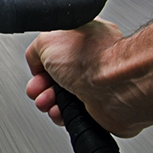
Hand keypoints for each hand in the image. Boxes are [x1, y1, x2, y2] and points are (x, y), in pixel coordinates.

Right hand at [24, 18, 145, 137]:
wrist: (116, 86)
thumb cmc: (94, 58)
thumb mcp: (47, 40)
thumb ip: (35, 49)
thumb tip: (36, 62)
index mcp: (81, 38)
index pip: (52, 51)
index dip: (40, 63)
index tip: (37, 71)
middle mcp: (89, 60)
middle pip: (53, 76)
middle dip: (40, 86)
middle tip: (38, 89)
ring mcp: (94, 84)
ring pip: (60, 96)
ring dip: (47, 101)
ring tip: (47, 101)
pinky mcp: (97, 106)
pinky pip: (71, 112)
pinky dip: (60, 114)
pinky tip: (59, 110)